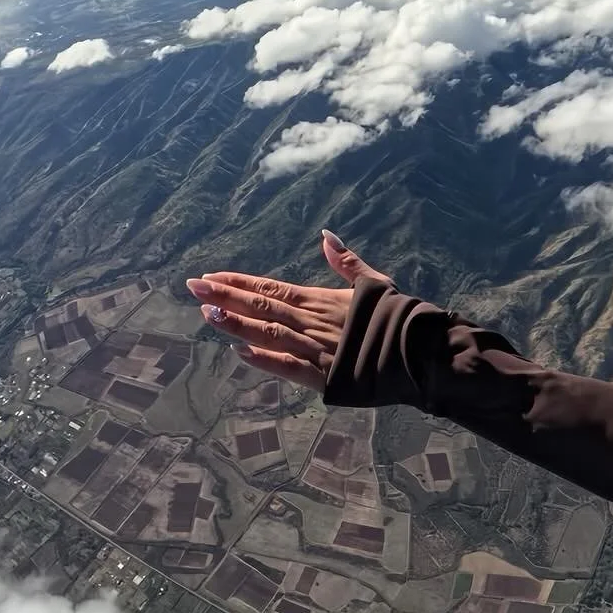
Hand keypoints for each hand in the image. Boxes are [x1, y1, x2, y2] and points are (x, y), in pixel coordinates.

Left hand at [186, 230, 392, 392]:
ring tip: (207, 313)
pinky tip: (241, 352)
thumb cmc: (398, 317)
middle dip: (226, 296)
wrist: (419, 350)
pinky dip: (265, 360)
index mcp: (321, 299)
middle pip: (262, 305)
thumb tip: (326, 236)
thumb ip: (347, 262)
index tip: (211, 277)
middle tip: (193, 287)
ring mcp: (316, 348)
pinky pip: (290, 367)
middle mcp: (313, 321)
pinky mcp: (324, 375)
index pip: (272, 287)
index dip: (239, 282)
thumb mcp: (375, 283)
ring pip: (269, 332)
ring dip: (237, 323)